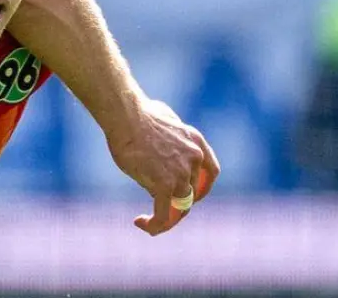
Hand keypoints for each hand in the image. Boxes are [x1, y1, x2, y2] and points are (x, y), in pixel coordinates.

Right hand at [104, 97, 218, 235]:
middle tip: (159, 208)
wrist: (127, 115)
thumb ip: (171, 136)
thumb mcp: (165, 120)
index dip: (202, 187)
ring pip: (179, 207)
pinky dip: (155, 224)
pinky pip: (164, 215)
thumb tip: (162, 141)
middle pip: (191, 192)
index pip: (211, 172)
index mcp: (196, 142)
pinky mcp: (165, 186)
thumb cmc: (138, 113)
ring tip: (146, 220)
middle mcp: (195, 159)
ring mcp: (182, 174)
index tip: (190, 194)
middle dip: (177, 203)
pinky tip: (142, 223)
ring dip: (166, 217)